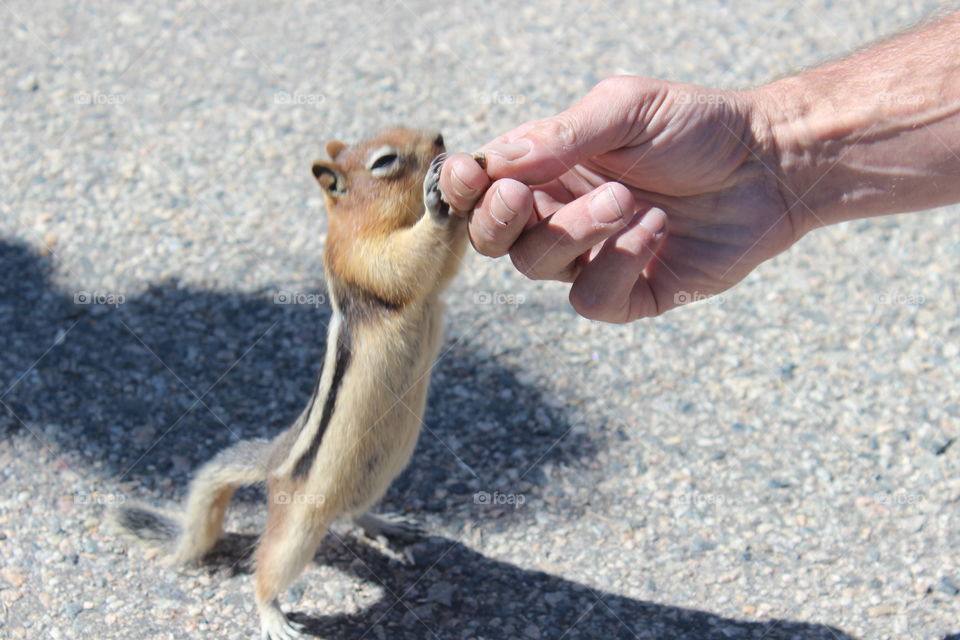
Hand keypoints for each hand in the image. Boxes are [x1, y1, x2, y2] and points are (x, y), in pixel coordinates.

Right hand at [440, 76, 804, 321]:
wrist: (769, 165)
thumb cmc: (697, 126)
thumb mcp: (626, 108)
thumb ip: (561, 136)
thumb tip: (497, 164)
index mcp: (549, 169)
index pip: (481, 189)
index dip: (461, 190)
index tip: (468, 176)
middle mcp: (561, 215)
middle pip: (493, 239)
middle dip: (501, 220)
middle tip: (525, 195)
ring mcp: (593, 257)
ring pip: (539, 267)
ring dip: (576, 232)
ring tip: (629, 200)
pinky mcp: (631, 293)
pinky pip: (592, 299)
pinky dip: (618, 265)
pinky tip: (657, 232)